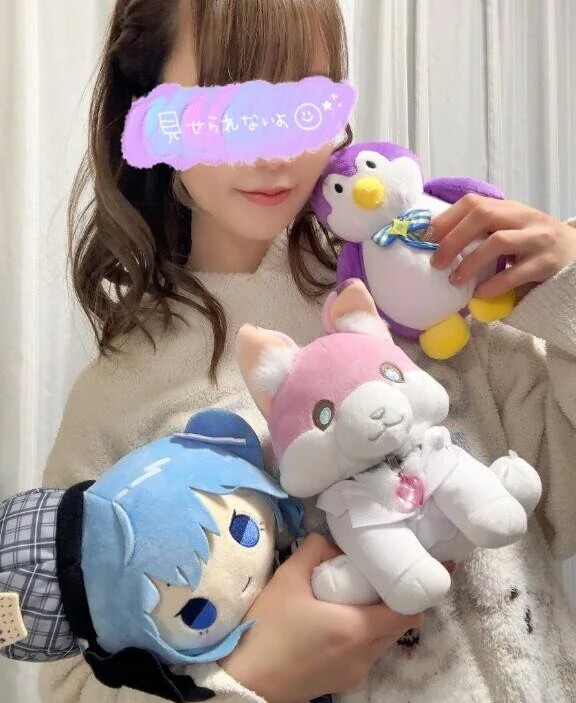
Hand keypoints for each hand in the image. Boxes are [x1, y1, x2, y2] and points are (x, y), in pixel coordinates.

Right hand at [219, 533, 421, 702]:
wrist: (245, 680)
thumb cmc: (268, 629)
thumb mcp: (288, 577)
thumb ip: (315, 549)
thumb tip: (334, 543)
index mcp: (357, 629)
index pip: (409, 612)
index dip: (412, 590)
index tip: (405, 570)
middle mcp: (364, 655)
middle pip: (398, 625)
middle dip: (393, 600)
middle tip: (376, 576)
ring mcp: (355, 672)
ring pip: (382, 640)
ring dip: (377, 618)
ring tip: (354, 595)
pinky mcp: (342, 682)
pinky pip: (365, 653)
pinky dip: (362, 634)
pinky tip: (336, 619)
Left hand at [427, 194, 575, 298]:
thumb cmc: (532, 246)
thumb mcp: (509, 231)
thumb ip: (480, 235)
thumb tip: (437, 253)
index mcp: (509, 208)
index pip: (474, 203)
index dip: (446, 219)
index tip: (426, 238)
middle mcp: (524, 218)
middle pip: (484, 216)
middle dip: (454, 239)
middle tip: (437, 262)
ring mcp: (538, 238)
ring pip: (499, 241)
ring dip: (471, 262)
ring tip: (456, 280)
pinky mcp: (547, 263)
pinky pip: (517, 273)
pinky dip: (494, 284)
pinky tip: (480, 294)